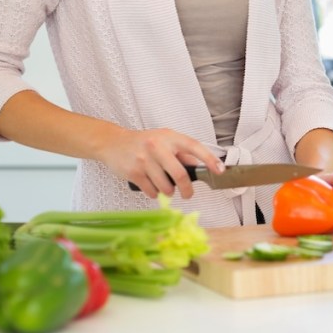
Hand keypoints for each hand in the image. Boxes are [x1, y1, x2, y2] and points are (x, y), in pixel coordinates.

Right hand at [97, 127, 224, 199]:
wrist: (112, 143)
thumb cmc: (143, 142)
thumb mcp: (165, 140)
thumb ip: (182, 152)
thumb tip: (200, 167)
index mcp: (170, 137)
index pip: (194, 147)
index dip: (209, 159)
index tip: (220, 170)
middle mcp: (157, 147)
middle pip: (180, 174)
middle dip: (187, 190)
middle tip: (188, 194)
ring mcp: (144, 160)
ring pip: (165, 186)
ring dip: (169, 191)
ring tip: (166, 187)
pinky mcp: (133, 172)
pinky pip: (151, 191)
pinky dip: (155, 193)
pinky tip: (153, 187)